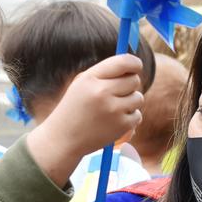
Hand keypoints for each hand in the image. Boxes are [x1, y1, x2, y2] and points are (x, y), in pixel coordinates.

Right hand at [27, 54, 143, 185]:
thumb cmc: (74, 109)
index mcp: (90, 78)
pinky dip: (129, 119)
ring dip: (131, 103)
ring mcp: (112, 110)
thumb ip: (104, 74)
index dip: (134, 63)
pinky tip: (114, 122)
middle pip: (134, 80)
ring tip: (113, 109)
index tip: (136, 66)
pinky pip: (137, 116)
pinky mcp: (121, 126)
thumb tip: (134, 66)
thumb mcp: (81, 85)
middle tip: (119, 93)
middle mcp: (101, 92)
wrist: (63, 139)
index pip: (123, 62)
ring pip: (138, 98)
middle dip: (130, 85)